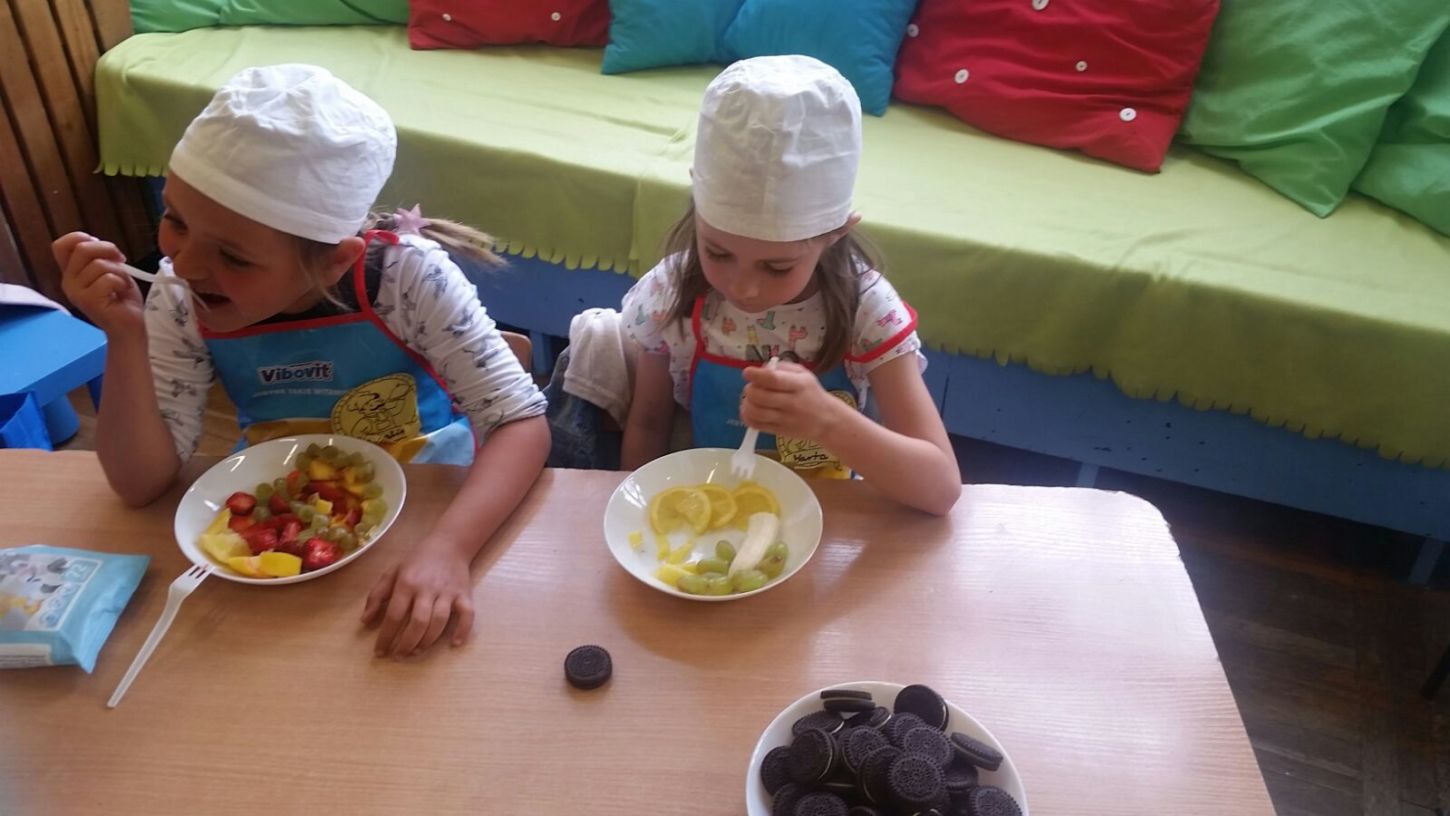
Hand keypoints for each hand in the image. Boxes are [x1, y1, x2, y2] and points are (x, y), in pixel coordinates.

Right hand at [53, 232, 145, 338]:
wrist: (129, 327)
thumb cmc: (121, 299)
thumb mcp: (109, 271)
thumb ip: (98, 257)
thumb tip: (95, 241)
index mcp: (71, 273)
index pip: (60, 245)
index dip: (80, 238)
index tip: (101, 247)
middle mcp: (68, 282)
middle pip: (82, 249)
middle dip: (107, 249)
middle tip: (120, 260)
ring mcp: (77, 292)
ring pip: (99, 264)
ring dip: (120, 271)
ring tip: (123, 284)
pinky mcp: (89, 301)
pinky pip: (107, 279)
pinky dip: (122, 282)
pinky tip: (122, 292)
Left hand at [361, 542, 475, 657]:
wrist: (449, 544)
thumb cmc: (417, 560)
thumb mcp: (392, 572)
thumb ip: (377, 595)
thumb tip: (365, 621)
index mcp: (407, 583)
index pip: (394, 615)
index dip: (386, 636)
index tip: (380, 652)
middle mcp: (427, 588)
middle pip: (418, 622)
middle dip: (407, 643)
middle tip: (399, 656)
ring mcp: (447, 592)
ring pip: (439, 621)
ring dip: (428, 641)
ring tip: (416, 651)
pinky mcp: (464, 594)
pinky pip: (467, 614)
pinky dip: (463, 630)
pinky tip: (455, 643)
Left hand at [741, 361, 849, 442]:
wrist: (826, 420)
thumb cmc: (812, 393)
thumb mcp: (804, 374)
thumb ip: (783, 368)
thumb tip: (762, 369)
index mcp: (799, 385)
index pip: (773, 379)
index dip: (756, 375)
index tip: (747, 372)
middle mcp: (792, 403)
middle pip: (760, 396)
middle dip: (750, 389)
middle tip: (752, 386)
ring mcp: (785, 419)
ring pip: (755, 412)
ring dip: (747, 403)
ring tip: (750, 399)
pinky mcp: (779, 431)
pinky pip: (756, 425)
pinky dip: (747, 417)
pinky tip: (750, 410)